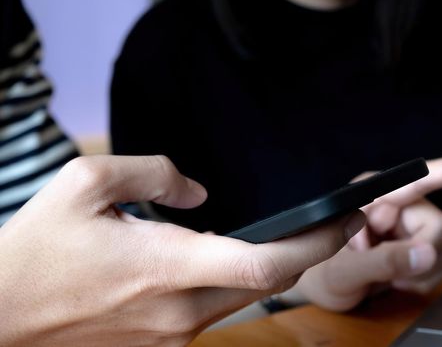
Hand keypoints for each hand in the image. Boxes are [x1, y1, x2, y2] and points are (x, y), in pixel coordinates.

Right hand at [0, 155, 364, 346]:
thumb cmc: (35, 251)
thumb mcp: (84, 182)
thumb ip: (154, 173)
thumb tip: (198, 191)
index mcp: (165, 266)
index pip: (265, 263)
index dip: (318, 242)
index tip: (345, 218)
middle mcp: (179, 311)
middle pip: (270, 283)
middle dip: (311, 252)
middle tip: (334, 220)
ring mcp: (173, 336)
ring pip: (245, 298)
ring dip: (274, 268)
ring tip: (292, 234)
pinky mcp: (163, 346)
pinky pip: (215, 312)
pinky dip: (234, 284)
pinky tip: (231, 261)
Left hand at [296, 156, 441, 310]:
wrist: (322, 289)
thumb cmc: (321, 273)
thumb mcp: (343, 270)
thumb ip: (382, 261)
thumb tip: (427, 254)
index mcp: (373, 195)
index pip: (417, 180)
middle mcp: (398, 203)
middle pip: (441, 226)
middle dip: (420, 256)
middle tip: (386, 269)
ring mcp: (413, 224)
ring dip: (421, 271)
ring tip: (386, 274)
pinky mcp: (422, 244)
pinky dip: (424, 279)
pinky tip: (398, 280)